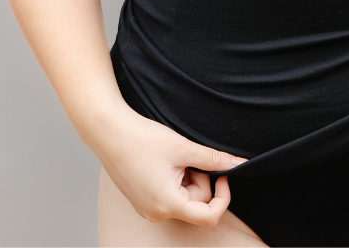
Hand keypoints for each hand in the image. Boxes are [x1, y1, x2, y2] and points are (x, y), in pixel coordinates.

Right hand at [96, 107, 247, 226]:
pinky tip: (162, 162)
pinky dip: (173, 180)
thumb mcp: (184, 148)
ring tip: (172, 157)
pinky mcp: (141, 200)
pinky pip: (168, 196)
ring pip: (182, 199)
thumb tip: (239, 164)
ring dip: (185, 178)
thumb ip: (214, 159)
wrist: (109, 131)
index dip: (223, 197)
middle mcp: (157, 213)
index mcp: (168, 205)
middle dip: (199, 179)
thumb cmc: (143, 139)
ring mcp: (147, 209)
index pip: (209, 216)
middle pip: (196, 204)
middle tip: (187, 156)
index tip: (223, 175)